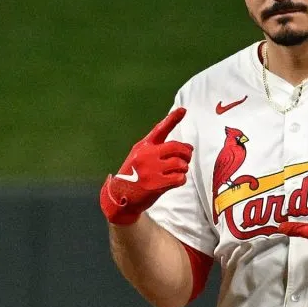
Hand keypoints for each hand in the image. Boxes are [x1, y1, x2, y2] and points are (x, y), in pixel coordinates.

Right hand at [100, 108, 193, 225]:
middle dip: (187, 153)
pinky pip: (179, 178)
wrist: (121, 197)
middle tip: (186, 158)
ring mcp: (151, 170)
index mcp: (143, 146)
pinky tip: (176, 181)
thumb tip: (187, 146)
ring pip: (180, 164)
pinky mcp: (156, 184)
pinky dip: (181, 179)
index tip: (183, 109)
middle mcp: (147, 155)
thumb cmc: (134, 175)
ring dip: (184, 168)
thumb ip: (158, 149)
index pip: (160, 129)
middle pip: (177, 147)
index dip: (173, 118)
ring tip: (179, 171)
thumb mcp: (138, 156)